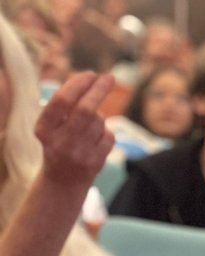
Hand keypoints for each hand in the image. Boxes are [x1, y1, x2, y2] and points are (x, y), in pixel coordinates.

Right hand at [34, 71, 114, 188]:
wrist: (64, 180)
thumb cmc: (59, 142)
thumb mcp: (51, 125)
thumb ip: (65, 105)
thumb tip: (93, 80)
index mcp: (44, 129)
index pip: (62, 100)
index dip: (78, 84)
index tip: (90, 74)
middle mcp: (60, 142)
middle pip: (86, 109)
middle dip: (99, 90)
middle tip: (109, 77)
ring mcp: (79, 153)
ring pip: (99, 121)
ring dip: (99, 115)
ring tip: (90, 123)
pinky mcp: (96, 162)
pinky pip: (109, 136)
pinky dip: (106, 131)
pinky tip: (96, 139)